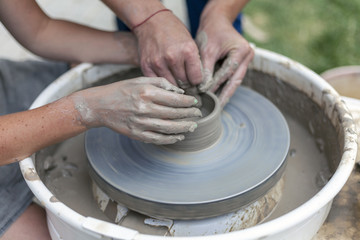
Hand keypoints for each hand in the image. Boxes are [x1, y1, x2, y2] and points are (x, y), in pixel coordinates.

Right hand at [71, 77, 200, 143]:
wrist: (100, 105)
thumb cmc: (121, 90)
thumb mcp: (140, 80)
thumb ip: (161, 83)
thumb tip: (179, 91)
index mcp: (146, 92)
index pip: (174, 99)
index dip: (188, 102)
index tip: (194, 102)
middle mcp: (144, 108)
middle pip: (174, 114)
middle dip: (189, 114)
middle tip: (197, 114)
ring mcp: (140, 123)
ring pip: (169, 128)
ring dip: (184, 128)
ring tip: (192, 126)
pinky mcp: (136, 134)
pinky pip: (158, 139)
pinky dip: (170, 139)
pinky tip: (179, 136)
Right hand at [133, 11, 202, 88]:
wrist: (151, 21)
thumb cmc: (173, 31)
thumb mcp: (190, 42)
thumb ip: (194, 61)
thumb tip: (197, 82)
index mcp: (188, 50)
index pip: (196, 78)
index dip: (196, 80)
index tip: (194, 78)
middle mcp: (173, 57)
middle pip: (184, 83)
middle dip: (186, 83)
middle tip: (184, 79)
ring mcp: (158, 63)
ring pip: (171, 85)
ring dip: (174, 83)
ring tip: (175, 76)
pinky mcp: (146, 66)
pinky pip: (157, 82)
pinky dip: (162, 81)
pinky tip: (165, 75)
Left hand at [196, 18, 253, 106]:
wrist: (216, 21)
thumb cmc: (211, 32)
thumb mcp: (207, 49)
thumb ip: (206, 69)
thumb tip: (202, 88)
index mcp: (242, 50)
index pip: (228, 71)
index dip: (216, 83)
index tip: (204, 93)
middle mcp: (247, 56)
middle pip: (235, 80)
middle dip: (225, 95)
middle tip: (217, 109)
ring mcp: (245, 61)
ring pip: (234, 81)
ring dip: (225, 93)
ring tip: (217, 107)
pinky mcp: (239, 64)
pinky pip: (231, 78)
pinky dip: (224, 87)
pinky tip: (217, 97)